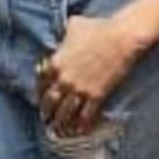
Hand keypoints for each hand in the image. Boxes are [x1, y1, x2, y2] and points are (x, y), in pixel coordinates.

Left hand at [37, 15, 144, 135]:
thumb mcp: (73, 26)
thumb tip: (63, 36)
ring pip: (66, 111)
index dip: (40, 91)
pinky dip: (82, 124)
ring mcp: (80, 88)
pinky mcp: (96, 95)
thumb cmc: (97, 28)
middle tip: (45, 119)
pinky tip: (79, 131)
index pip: (42, 81)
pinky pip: (86, 114)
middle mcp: (65, 78)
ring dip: (61, 122)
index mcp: (56, 61)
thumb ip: (64, 35)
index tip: (39, 98)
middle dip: (47, 111)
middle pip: (51, 99)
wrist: (119, 39)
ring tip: (58, 130)